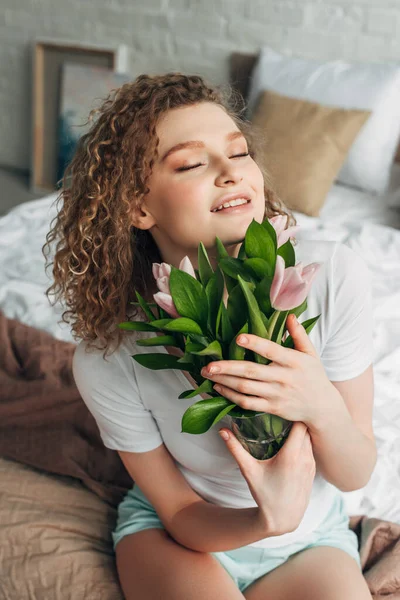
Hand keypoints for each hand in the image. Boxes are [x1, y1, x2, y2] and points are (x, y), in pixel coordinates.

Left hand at [201, 314, 340, 431]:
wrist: (322, 408)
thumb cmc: (314, 376)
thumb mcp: (311, 353)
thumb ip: (299, 335)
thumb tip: (289, 315)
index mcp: (294, 361)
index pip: (272, 350)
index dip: (255, 344)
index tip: (238, 338)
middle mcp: (284, 378)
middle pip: (251, 372)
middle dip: (227, 368)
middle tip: (209, 364)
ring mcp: (277, 395)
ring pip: (246, 388)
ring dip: (224, 381)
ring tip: (207, 373)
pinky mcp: (272, 408)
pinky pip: (248, 403)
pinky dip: (231, 396)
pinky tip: (219, 387)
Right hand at [219, 421, 315, 535]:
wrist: (283, 519)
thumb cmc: (265, 494)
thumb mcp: (249, 471)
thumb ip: (236, 449)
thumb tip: (222, 430)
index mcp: (291, 455)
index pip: (300, 424)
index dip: (293, 412)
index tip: (282, 407)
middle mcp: (305, 458)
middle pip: (307, 428)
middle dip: (297, 417)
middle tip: (283, 411)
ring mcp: (311, 464)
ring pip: (311, 438)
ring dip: (302, 429)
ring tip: (288, 422)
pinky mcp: (313, 470)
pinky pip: (311, 448)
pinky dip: (304, 440)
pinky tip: (293, 439)